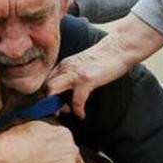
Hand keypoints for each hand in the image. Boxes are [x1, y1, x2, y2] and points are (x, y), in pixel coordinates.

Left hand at [47, 13, 162, 118]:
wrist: (118, 48)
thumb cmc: (104, 58)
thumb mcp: (82, 64)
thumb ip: (72, 74)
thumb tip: (68, 91)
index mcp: (64, 64)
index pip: (45, 81)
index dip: (45, 95)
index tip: (49, 106)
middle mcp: (66, 67)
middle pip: (44, 85)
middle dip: (45, 102)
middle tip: (54, 111)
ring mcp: (75, 73)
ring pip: (52, 90)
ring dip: (56, 106)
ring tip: (65, 113)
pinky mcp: (87, 79)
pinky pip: (76, 100)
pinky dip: (78, 110)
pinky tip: (81, 115)